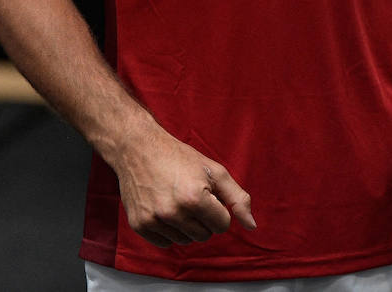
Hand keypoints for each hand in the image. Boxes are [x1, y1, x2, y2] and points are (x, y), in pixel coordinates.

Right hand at [113, 124, 256, 247]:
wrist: (139, 149)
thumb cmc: (180, 158)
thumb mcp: (216, 171)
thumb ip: (238, 198)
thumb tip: (252, 226)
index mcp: (195, 198)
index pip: (222, 225)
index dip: (219, 210)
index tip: (209, 195)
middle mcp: (173, 212)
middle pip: (204, 235)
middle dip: (204, 219)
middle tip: (192, 196)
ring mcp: (154, 220)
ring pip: (185, 241)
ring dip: (187, 226)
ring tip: (178, 201)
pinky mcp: (139, 225)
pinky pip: (166, 243)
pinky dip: (170, 231)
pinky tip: (165, 209)